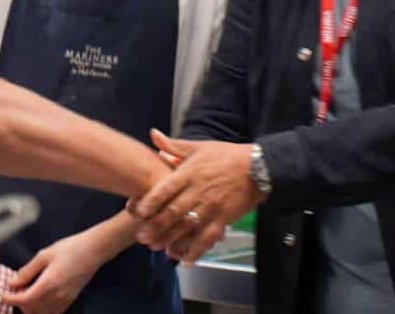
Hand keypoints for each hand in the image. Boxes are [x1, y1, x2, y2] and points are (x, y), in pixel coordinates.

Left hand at [1, 232, 102, 313]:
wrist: (93, 250)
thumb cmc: (70, 248)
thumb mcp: (45, 254)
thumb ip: (28, 270)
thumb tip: (12, 282)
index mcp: (48, 283)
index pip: (24, 299)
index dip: (10, 299)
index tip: (2, 295)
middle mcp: (56, 296)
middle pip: (31, 309)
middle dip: (20, 303)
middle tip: (16, 289)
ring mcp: (65, 300)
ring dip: (30, 308)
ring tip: (27, 293)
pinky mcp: (70, 300)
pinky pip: (53, 313)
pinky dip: (42, 310)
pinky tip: (40, 298)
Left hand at [131, 129, 266, 263]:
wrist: (257, 167)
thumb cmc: (226, 155)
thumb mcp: (199, 147)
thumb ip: (174, 145)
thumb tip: (153, 134)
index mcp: (190, 173)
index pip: (166, 189)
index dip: (151, 201)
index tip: (138, 211)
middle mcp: (198, 191)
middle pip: (173, 212)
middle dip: (156, 226)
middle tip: (141, 237)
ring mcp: (211, 206)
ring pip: (187, 227)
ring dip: (171, 239)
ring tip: (157, 248)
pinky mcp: (224, 218)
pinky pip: (208, 238)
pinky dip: (196, 250)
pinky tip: (185, 259)